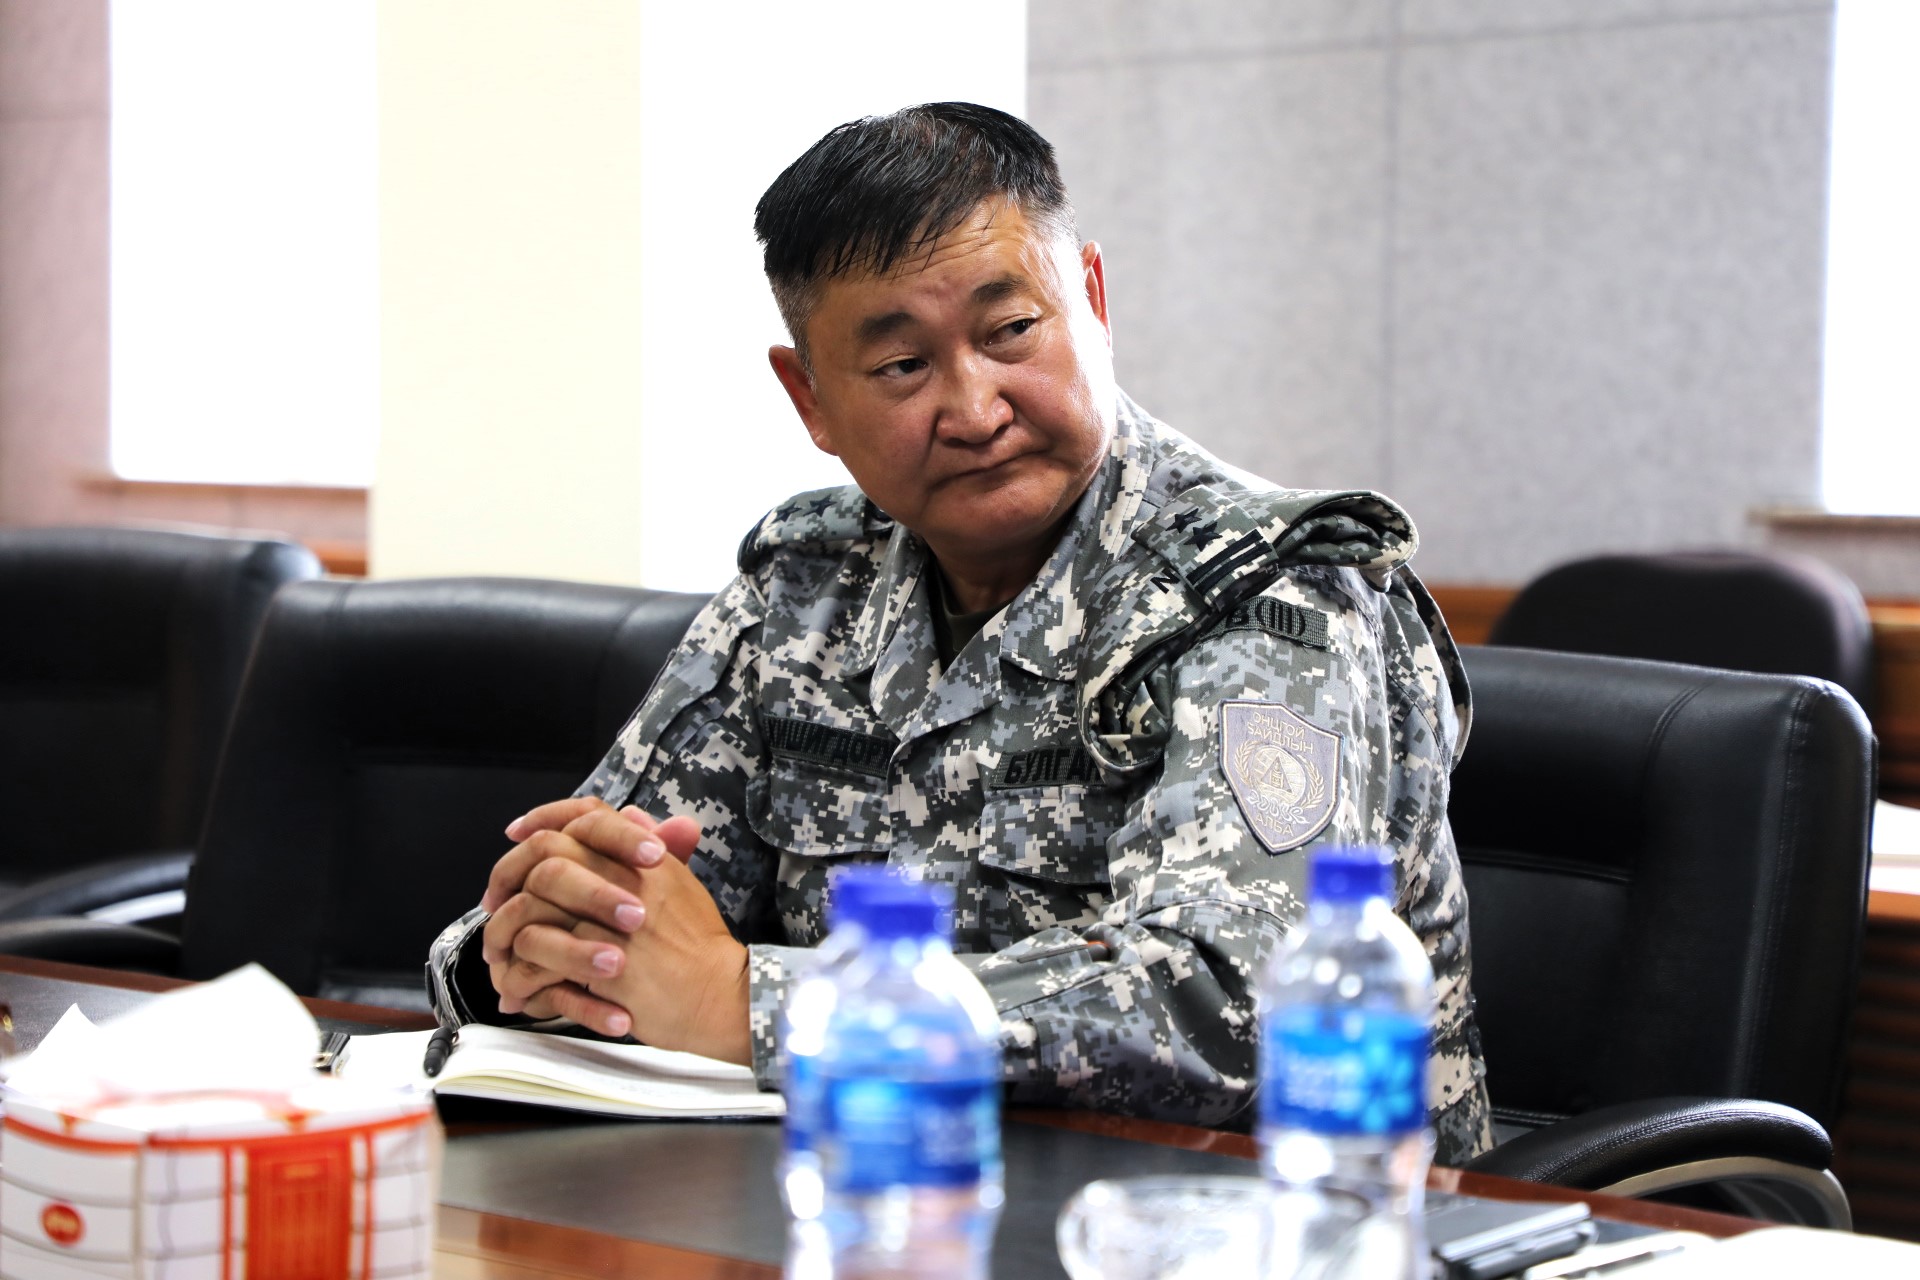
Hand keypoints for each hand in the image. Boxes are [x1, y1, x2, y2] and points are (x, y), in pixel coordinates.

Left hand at [495, 806, 749, 1062]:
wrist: (719, 995)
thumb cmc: (699, 945)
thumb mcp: (682, 884)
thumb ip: (654, 848)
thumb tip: (631, 813)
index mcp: (645, 858)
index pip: (587, 816)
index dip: (545, 817)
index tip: (517, 832)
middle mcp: (626, 881)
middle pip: (548, 856)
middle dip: (509, 876)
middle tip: (494, 901)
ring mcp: (612, 924)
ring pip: (532, 909)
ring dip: (507, 931)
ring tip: (499, 953)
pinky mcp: (603, 967)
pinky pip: (540, 959)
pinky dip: (521, 973)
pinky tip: (516, 988)